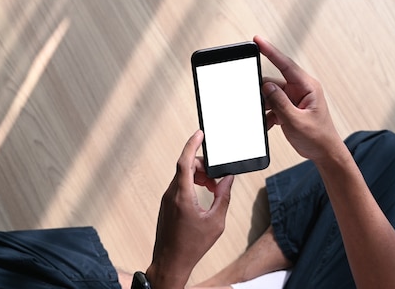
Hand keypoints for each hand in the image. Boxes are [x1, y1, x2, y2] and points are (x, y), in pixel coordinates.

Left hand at [147, 130, 233, 288]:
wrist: (171, 262)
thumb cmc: (191, 246)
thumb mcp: (215, 222)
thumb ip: (223, 197)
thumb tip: (228, 180)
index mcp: (182, 196)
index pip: (184, 162)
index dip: (191, 145)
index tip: (199, 133)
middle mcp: (171, 194)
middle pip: (185, 167)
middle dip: (203, 166)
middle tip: (217, 177)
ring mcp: (166, 199)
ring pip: (182, 176)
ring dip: (198, 176)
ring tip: (212, 188)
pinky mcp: (166, 204)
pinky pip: (178, 185)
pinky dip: (191, 184)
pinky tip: (203, 195)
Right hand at [255, 35, 343, 161]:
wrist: (325, 154)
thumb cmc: (317, 137)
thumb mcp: (295, 120)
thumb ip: (279, 102)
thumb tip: (266, 86)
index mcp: (307, 86)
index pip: (285, 64)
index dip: (270, 51)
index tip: (257, 40)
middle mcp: (301, 89)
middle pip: (273, 82)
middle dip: (263, 94)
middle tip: (255, 102)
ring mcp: (295, 98)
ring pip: (270, 96)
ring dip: (266, 108)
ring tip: (267, 119)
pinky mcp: (289, 107)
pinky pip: (272, 105)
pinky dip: (267, 115)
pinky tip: (268, 124)